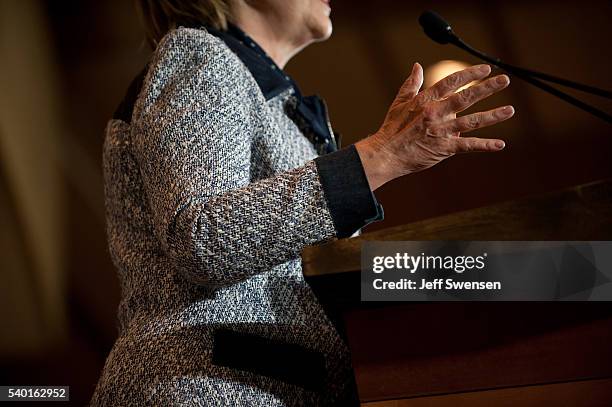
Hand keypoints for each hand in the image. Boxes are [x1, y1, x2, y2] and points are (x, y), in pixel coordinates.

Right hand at [355, 63, 513, 190]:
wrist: (386, 154)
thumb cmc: (391, 129)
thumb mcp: (400, 102)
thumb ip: (411, 84)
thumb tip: (416, 66)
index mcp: (426, 100)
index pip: (452, 82)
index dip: (470, 74)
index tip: (485, 68)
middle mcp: (436, 113)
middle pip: (467, 97)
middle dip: (487, 88)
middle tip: (504, 80)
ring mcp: (441, 130)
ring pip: (472, 121)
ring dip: (493, 115)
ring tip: (510, 110)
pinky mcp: (444, 148)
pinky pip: (468, 145)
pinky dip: (484, 145)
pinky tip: (500, 144)